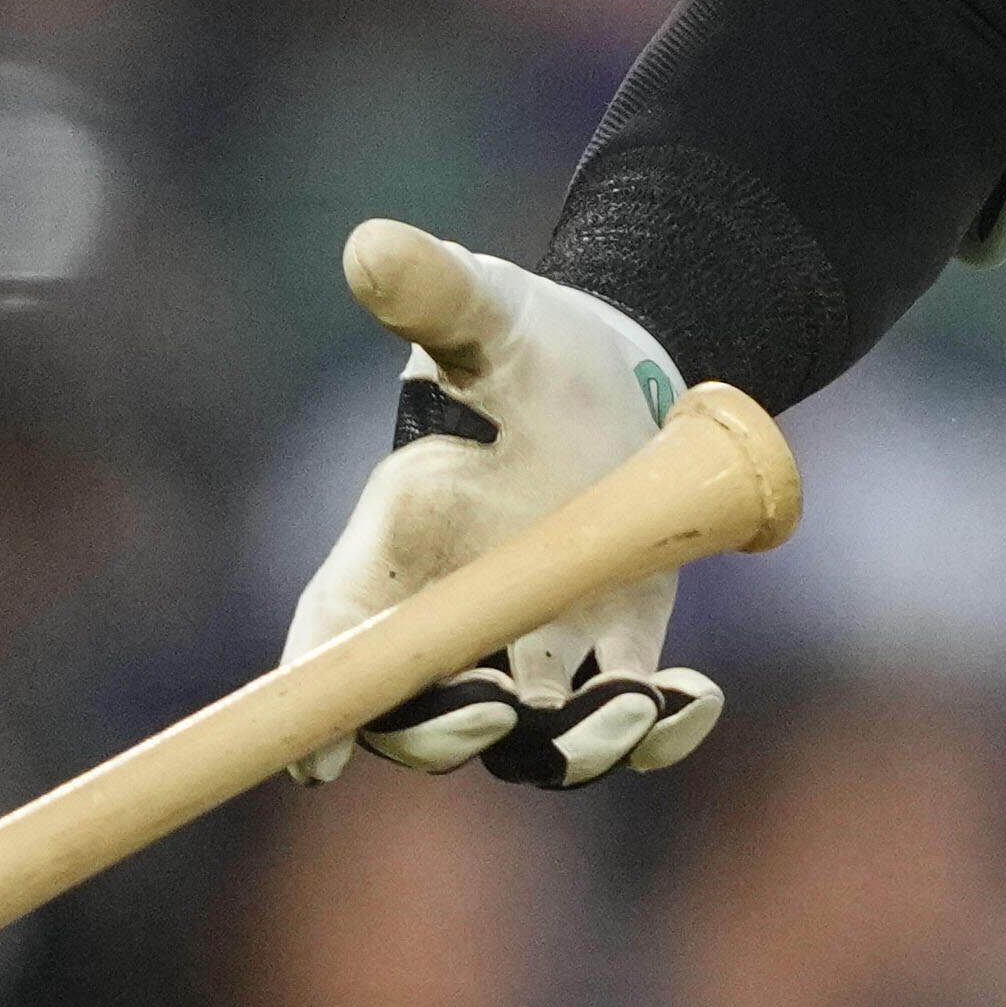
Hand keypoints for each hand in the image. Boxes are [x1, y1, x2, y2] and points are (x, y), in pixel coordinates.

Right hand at [285, 220, 726, 790]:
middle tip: (496, 709)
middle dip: (442, 734)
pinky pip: (628, 722)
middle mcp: (453, 616)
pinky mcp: (615, 648)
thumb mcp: (486, 313)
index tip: (314, 761)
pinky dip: (661, 731)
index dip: (313, 704)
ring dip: (568, 749)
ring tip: (626, 704)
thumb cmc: (526, 339)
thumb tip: (370, 246)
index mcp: (395, 547)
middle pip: (416, 719)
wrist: (623, 365)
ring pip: (528, 743)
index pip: (332, 639)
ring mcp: (534, 645)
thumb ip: (433, 294)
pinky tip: (692, 695)